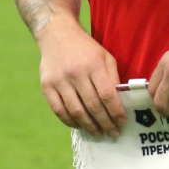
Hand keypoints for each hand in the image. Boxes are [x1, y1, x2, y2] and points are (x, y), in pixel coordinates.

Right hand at [37, 24, 126, 138]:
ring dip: (89, 126)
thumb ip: (112, 77)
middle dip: (105, 123)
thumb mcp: (105, 56)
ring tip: (98, 133)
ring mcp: (59, 80)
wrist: (57, 34)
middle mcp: (75, 73)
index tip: (122, 123)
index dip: (116, 112)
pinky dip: (71, 122)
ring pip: (76, 111)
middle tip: (113, 133)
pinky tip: (80, 125)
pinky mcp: (46, 86)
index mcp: (93, 64)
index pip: (107, 95)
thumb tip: (119, 103)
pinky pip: (59, 110)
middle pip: (92, 106)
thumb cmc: (86, 48)